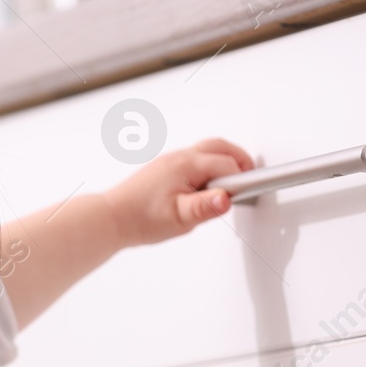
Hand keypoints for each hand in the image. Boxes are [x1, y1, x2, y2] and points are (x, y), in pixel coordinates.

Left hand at [103, 137, 254, 247]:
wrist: (112, 218)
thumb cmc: (140, 219)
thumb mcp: (179, 219)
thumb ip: (205, 208)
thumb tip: (226, 198)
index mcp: (185, 165)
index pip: (227, 163)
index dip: (244, 176)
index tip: (253, 187)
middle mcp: (178, 158)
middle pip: (219, 147)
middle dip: (239, 158)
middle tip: (252, 176)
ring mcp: (170, 161)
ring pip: (206, 150)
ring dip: (224, 160)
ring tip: (234, 180)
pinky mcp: (164, 169)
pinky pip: (194, 159)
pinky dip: (209, 165)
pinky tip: (208, 184)